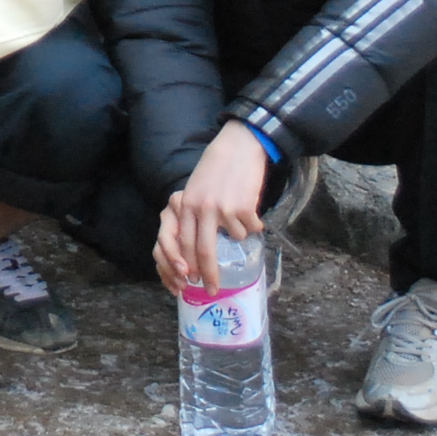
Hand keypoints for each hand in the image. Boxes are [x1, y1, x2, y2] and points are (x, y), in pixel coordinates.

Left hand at [155, 120, 269, 290]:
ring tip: (240, 212)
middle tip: (213, 289)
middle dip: (209, 275)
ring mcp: (222, 209)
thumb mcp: (196, 189)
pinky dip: (253, 224)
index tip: (191, 281)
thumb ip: (194, 214)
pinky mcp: (243, 208)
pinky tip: (249, 206)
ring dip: (239, 232)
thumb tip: (196, 249)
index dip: (187, 266)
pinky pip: (250, 229)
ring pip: (233, 238)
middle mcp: (201, 209)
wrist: (239, 145)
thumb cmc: (216, 168)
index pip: (183, 243)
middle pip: (203, 252)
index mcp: (186, 204)